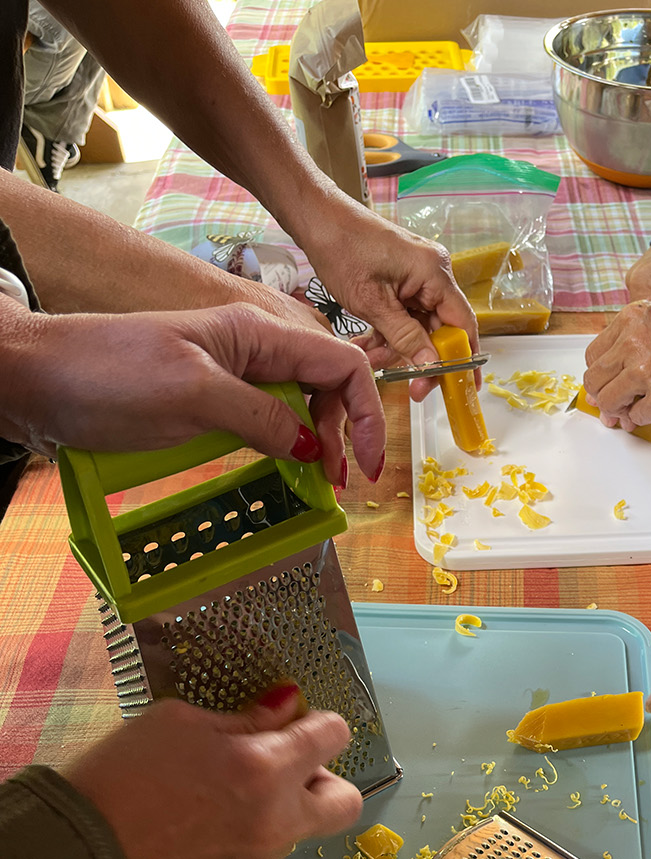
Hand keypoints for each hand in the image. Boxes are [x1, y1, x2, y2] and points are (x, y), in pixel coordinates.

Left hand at [5, 300, 385, 484]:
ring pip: (299, 407)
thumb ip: (263, 418)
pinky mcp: (208, 404)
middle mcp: (251, 352)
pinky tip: (286, 471)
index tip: (368, 465)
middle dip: (345, 433)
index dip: (366, 413)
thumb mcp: (194, 396)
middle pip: (326, 387)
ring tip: (318, 484)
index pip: (342, 364)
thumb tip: (315, 448)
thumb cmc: (107, 373)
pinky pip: (265, 423)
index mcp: (256, 335)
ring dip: (318, 444)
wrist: (37, 378)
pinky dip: (285, 448)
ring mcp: (230, 378)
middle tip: (338, 485)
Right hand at [63, 683, 362, 858]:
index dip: (320, 724)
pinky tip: (197, 838)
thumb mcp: (179, 721)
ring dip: (274, 816)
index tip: (298, 724)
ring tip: (214, 806)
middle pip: (345, 802)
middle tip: (282, 771)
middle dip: (325, 780)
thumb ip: (246, 718)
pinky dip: (242, 848)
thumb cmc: (121, 774)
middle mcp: (277, 822)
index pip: (335, 736)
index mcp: (265, 769)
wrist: (79, 855)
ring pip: (295, 834)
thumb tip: (286, 707)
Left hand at [302, 200, 478, 402]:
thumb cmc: (343, 250)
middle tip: (409, 387)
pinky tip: (367, 344)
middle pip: (441, 329)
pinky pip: (405, 316)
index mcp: (435, 274)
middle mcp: (434, 274)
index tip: (462, 388)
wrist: (319, 219)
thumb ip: (405, 337)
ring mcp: (418, 277)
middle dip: (421, 358)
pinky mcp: (403, 280)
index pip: (462, 325)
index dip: (465, 359)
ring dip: (397, 348)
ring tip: (370, 358)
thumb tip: (432, 366)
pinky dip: (389, 333)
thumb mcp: (372, 303)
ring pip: (419, 327)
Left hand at [583, 302, 650, 428]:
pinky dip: (642, 419)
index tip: (608, 382)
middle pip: (595, 380)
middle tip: (616, 404)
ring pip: (608, 402)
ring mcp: (644, 373)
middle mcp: (632, 343)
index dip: (601, 373)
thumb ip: (638, 339)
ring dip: (619, 410)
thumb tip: (619, 371)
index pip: (594, 354)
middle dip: (604, 395)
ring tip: (633, 412)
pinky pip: (635, 417)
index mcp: (632, 319)